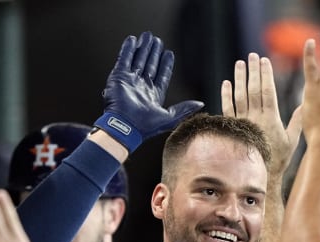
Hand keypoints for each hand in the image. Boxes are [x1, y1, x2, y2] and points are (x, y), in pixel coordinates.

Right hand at [94, 31, 203, 152]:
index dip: (166, 64)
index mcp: (154, 95)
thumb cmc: (145, 127)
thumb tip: (200, 104)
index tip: (169, 54)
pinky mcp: (119, 76)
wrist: (125, 127)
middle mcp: (142, 87)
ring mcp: (130, 80)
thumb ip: (184, 109)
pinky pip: (124, 59)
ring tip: (147, 36)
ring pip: (138, 59)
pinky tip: (132, 40)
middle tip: (158, 40)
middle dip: (154, 53)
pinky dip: (127, 49)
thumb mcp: (170, 118)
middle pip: (150, 65)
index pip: (162, 75)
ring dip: (143, 48)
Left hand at [221, 53, 301, 177]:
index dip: (266, 74)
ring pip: (240, 97)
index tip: (264, 60)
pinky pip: (228, 110)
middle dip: (253, 71)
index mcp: (271, 119)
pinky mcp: (235, 129)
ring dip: (239, 79)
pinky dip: (226, 96)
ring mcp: (244, 123)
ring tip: (239, 64)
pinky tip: (226, 83)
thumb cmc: (280, 158)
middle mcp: (256, 119)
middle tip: (251, 56)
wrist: (263, 175)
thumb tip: (304, 104)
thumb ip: (297, 120)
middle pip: (253, 90)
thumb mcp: (293, 139)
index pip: (268, 91)